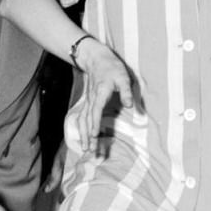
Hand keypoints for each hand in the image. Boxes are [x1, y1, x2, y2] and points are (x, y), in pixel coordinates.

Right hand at [75, 37, 140, 153]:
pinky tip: (83, 139)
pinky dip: (81, 130)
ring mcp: (88, 102)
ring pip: (82, 121)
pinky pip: (82, 118)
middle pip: (86, 120)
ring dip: (83, 135)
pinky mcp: (88, 103)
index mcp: (100, 93)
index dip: (94, 124)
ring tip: (85, 150)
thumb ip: (126, 91)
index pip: (95, 111)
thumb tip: (130, 106)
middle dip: (87, 136)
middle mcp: (91, 99)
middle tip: (89, 151)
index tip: (93, 136)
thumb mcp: (123, 77)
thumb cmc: (112, 68)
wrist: (96, 59)